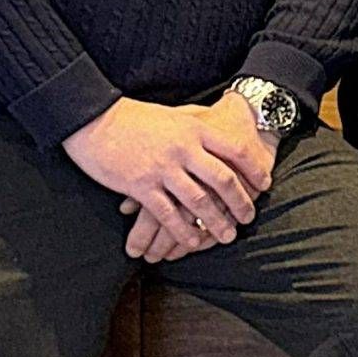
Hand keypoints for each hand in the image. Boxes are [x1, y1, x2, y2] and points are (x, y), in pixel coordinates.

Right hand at [66, 97, 268, 247]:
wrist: (93, 118)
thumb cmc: (134, 117)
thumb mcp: (174, 115)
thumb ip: (198, 124)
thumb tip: (222, 128)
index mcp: (193, 129)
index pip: (234, 151)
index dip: (252, 169)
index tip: (264, 184)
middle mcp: (183, 149)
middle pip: (222, 180)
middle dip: (240, 202)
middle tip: (249, 216)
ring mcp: (162, 168)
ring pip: (198, 201)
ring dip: (216, 221)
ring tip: (228, 235)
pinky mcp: (140, 186)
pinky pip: (168, 214)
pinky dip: (183, 230)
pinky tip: (193, 241)